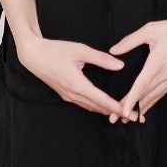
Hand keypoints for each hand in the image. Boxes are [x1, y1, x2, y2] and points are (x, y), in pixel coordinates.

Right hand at [16, 35, 130, 118]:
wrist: (33, 56)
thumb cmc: (55, 50)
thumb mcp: (80, 50)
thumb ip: (101, 58)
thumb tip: (119, 65)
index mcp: (77, 84)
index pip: (101, 100)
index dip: (117, 107)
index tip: (129, 112)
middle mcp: (72, 94)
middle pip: (98, 107)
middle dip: (116, 112)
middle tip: (133, 116)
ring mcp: (68, 96)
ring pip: (91, 107)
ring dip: (107, 111)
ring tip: (122, 113)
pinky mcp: (65, 94)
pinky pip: (84, 104)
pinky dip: (97, 107)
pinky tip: (104, 106)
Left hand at [107, 10, 166, 121]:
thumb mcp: (150, 30)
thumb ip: (130, 41)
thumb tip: (113, 50)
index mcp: (156, 63)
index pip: (140, 86)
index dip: (130, 99)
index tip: (122, 111)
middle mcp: (165, 74)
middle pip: (145, 95)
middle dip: (130, 108)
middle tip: (116, 118)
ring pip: (155, 96)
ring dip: (141, 107)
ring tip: (130, 118)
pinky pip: (163, 92)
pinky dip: (154, 101)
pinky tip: (147, 106)